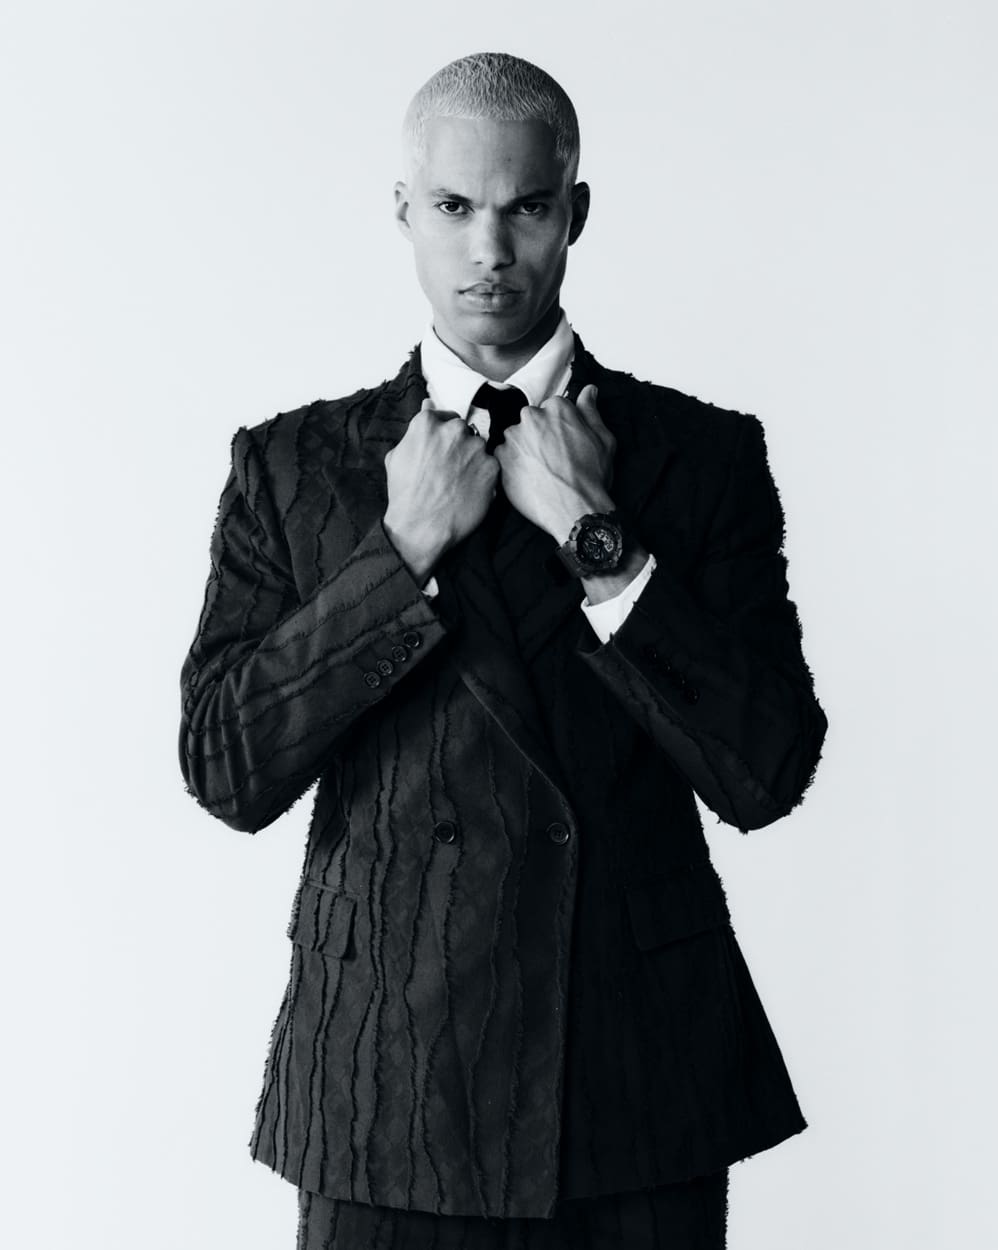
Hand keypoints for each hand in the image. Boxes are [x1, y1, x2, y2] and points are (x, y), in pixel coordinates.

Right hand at [384, 399, 499, 583]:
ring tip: (459, 484)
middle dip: (459, 447)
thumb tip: (428, 404)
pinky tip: (469, 492)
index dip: (444, 437)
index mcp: (428, 423)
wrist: (421, 527)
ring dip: (473, 462)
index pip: (445, 417)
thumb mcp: (397, 456)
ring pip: (480, 449)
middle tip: (450, 471)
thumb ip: (417, 429)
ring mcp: (475, 449)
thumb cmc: (405, 494)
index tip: (442, 452)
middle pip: (464, 431)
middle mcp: (454, 430)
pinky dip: (484, 479)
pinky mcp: (492, 468)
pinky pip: (491, 468)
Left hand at [493, 384, 616, 541]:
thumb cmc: (592, 477)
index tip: (563, 443)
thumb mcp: (602, 440)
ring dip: (524, 450)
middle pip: (532, 421)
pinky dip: (512, 465)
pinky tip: (529, 478)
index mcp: (557, 408)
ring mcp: (514, 438)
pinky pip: (503, 456)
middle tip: (552, 459)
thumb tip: (589, 391)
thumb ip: (591, 411)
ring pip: (516, 438)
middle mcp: (532, 417)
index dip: (559, 428)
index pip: (552, 409)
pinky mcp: (501, 458)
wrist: (575, 509)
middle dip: (539, 436)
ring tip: (540, 471)